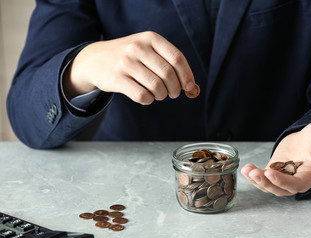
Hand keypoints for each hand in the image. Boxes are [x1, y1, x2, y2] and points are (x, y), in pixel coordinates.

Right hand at [63, 31, 194, 103]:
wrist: (94, 59)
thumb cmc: (128, 56)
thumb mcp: (147, 48)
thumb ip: (167, 61)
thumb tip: (190, 84)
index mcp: (150, 38)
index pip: (177, 58)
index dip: (187, 75)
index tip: (189, 86)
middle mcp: (138, 47)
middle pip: (168, 74)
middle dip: (175, 89)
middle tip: (173, 93)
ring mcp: (126, 62)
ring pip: (157, 87)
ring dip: (162, 95)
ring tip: (160, 95)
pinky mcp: (117, 78)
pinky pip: (142, 96)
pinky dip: (149, 100)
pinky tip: (148, 97)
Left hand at [241, 121, 310, 195]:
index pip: (298, 184)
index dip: (283, 181)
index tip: (270, 173)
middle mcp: (299, 180)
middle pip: (282, 189)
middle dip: (266, 183)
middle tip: (254, 173)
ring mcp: (286, 177)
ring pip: (270, 186)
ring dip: (257, 181)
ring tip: (247, 170)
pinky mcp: (276, 171)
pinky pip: (264, 178)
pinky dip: (254, 176)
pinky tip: (246, 169)